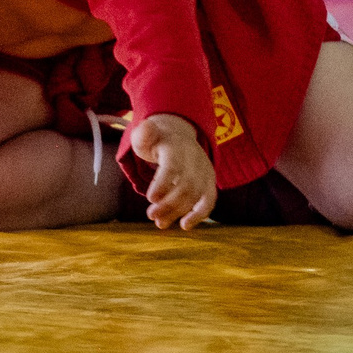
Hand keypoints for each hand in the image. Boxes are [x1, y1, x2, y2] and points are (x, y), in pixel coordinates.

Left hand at [132, 114, 216, 228]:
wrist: (178, 137)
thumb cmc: (156, 140)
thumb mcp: (145, 135)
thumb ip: (143, 135)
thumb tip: (145, 127)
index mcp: (176, 147)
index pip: (173, 167)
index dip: (163, 183)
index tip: (151, 198)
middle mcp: (194, 159)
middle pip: (186, 185)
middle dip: (169, 204)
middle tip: (151, 215)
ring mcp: (204, 171)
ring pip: (196, 195)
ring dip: (179, 212)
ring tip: (160, 223)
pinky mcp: (210, 182)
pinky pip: (209, 200)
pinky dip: (199, 215)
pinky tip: (185, 225)